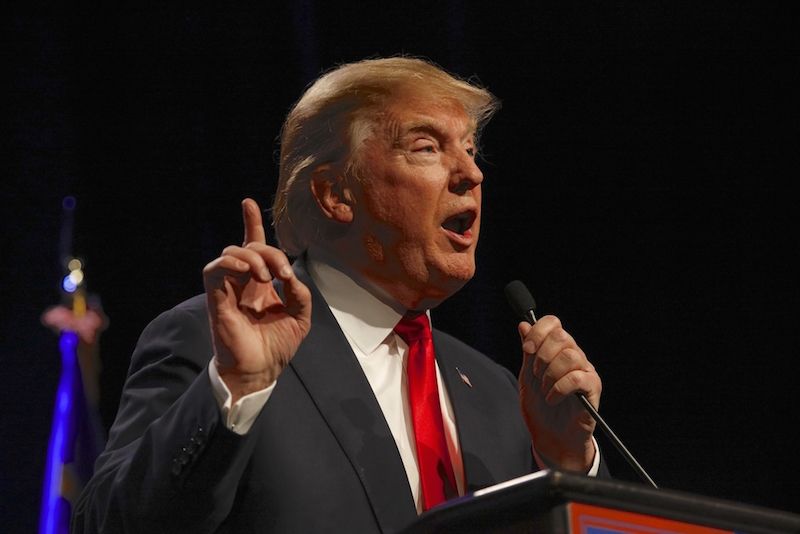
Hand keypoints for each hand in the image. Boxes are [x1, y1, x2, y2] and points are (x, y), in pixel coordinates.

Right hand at [203, 198, 311, 402]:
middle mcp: (243, 282)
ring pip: (231, 252)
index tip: (248, 203)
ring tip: (267, 278)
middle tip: (283, 273)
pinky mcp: (216, 298)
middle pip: (250, 246)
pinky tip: (248, 273)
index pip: (253, 246)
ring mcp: (228, 289)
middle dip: (269, 250)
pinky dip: (231, 263)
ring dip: (254, 257)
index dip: (251, 224)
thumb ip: (300, 293)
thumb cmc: (277, 347)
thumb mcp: (300, 317)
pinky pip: (214, 269)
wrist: (261, 371)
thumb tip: (290, 276)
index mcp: (261, 284)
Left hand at [518, 315, 600, 471]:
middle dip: (541, 355)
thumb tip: (523, 324)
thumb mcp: (527, 377)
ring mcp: (585, 371)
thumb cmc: (540, 408)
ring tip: (545, 390)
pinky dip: (559, 388)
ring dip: (550, 374)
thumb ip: (528, 351)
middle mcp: (574, 356)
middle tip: (536, 375)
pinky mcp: (592, 388)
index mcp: (558, 349)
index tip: (527, 349)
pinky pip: (577, 377)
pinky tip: (552, 399)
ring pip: (569, 356)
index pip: (553, 323)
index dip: (538, 332)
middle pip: (561, 336)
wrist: (551, 437)